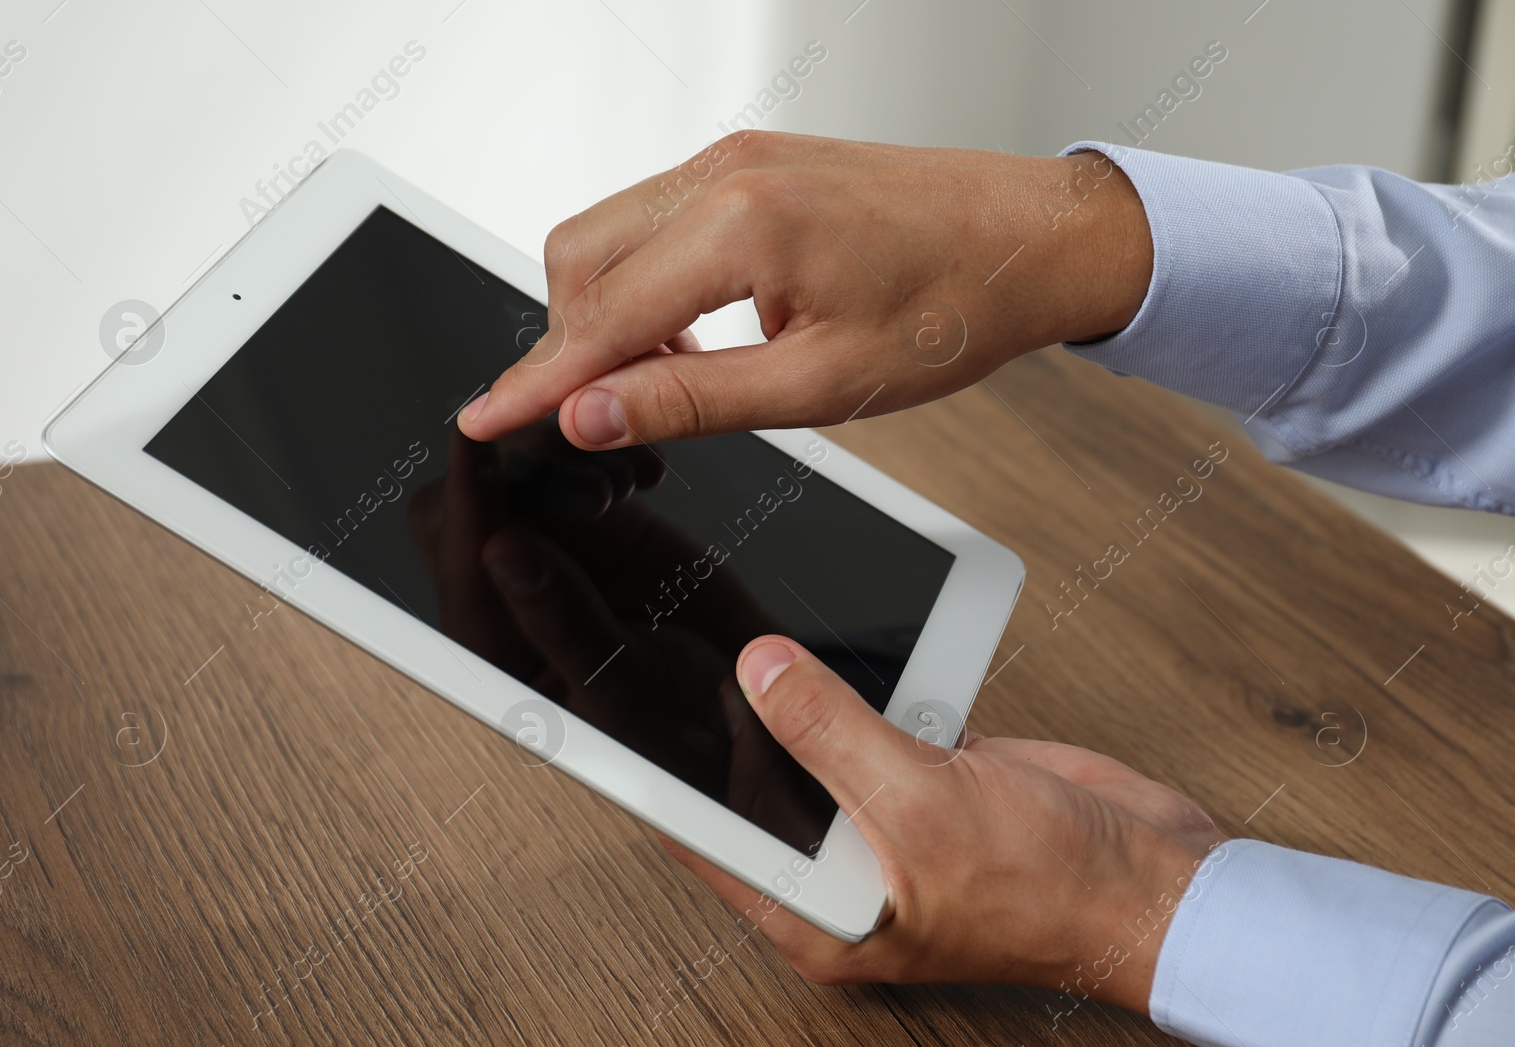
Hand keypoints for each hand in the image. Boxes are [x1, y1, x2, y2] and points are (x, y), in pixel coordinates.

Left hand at [406, 427, 834, 825]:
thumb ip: (560, 621)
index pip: (458, 553)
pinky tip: (643, 475)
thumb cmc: (683, 737)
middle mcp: (513, 596)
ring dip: (564, 458)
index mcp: (495, 645)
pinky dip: (603, 453)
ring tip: (624, 484)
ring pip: (517, 474)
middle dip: (517, 468)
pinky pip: (573, 470)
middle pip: (467, 502)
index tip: (482, 441)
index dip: (468, 493)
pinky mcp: (602, 533)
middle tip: (590, 482)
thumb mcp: (623, 689)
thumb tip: (499, 552)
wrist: (749, 723)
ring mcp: (556, 559)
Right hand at [459, 131, 1151, 448]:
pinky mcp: (752, 162)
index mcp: (742, 227)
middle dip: (567, 344)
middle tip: (592, 415)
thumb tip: (593, 415)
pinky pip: (655, 217)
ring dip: (606, 311)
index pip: (599, 317)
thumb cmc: (951, 309)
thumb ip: (692, 398)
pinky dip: (647, 279)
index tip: (486, 419)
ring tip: (658, 379)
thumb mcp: (820, 384)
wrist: (1028, 239)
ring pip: (609, 233)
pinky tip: (690, 330)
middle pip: (579, 260)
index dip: (536, 382)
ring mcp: (736, 159)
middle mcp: (725, 174)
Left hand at [663, 636, 1226, 1014]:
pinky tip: (827, 642)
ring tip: (722, 630)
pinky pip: (866, 718)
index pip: (702, 834)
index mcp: (816, 908)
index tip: (603, 716)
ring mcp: (881, 818)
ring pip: (807, 742)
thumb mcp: (919, 805)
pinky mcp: (923, 776)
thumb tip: (759, 672)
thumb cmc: (1050, 888)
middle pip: (747, 783)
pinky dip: (853, 682)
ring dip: (785, 692)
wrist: (1155, 878)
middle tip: (656, 647)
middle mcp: (837, 867)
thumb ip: (829, 734)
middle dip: (713, 721)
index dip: (654, 776)